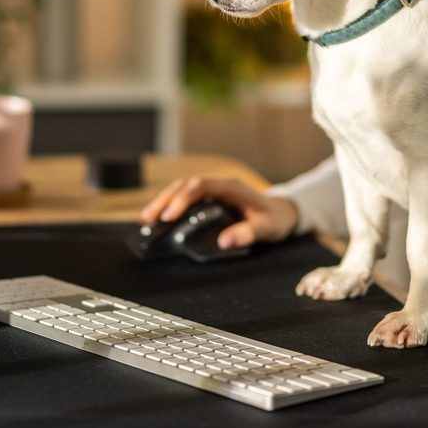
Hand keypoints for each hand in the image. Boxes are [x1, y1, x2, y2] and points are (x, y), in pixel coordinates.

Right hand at [138, 176, 299, 249]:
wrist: (281, 212)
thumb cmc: (274, 219)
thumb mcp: (266, 228)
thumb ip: (247, 234)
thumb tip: (223, 242)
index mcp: (230, 187)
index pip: (200, 186)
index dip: (182, 199)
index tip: (169, 216)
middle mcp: (218, 185)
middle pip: (184, 185)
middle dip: (164, 200)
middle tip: (148, 219)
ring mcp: (212, 191)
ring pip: (180, 190)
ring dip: (162, 202)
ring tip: (145, 219)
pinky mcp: (208, 199)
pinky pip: (184, 198)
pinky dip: (169, 206)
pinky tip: (157, 219)